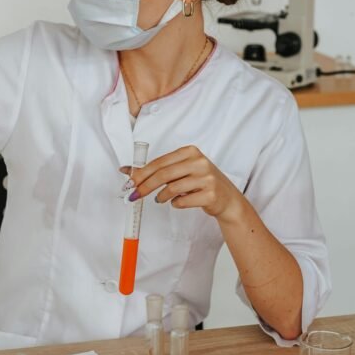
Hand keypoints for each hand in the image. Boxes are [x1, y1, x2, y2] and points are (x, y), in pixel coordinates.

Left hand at [121, 145, 244, 220]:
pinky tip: (177, 201)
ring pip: (172, 188)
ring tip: (160, 199)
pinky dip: (174, 203)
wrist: (227, 198)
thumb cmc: (200, 181)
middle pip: (163, 175)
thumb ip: (157, 169)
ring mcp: (206, 178)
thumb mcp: (181, 170)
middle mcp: (199, 162)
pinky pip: (182, 201)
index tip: (129, 183)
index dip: (142, 174)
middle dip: (145, 186)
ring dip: (161, 197)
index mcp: (190, 152)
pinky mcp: (210, 194)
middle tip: (134, 195)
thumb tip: (127, 171)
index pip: (159, 162)